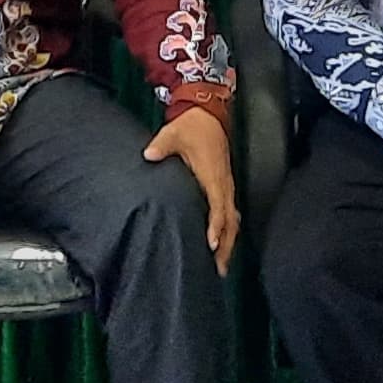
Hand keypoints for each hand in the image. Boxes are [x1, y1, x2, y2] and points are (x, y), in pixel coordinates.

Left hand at [145, 102, 240, 270]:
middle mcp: (224, 183)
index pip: (218, 206)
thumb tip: (149, 155)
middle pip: (230, 221)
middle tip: (219, 268)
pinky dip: (228, 230)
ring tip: (222, 264)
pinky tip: (223, 242)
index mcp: (213, 175)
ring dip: (229, 241)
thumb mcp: (174, 133)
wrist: (209, 114)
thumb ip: (161, 146)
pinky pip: (230, 212)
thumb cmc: (193, 126)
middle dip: (226, 245)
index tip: (212, 244)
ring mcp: (226, 185)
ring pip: (233, 219)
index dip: (216, 227)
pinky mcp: (224, 184)